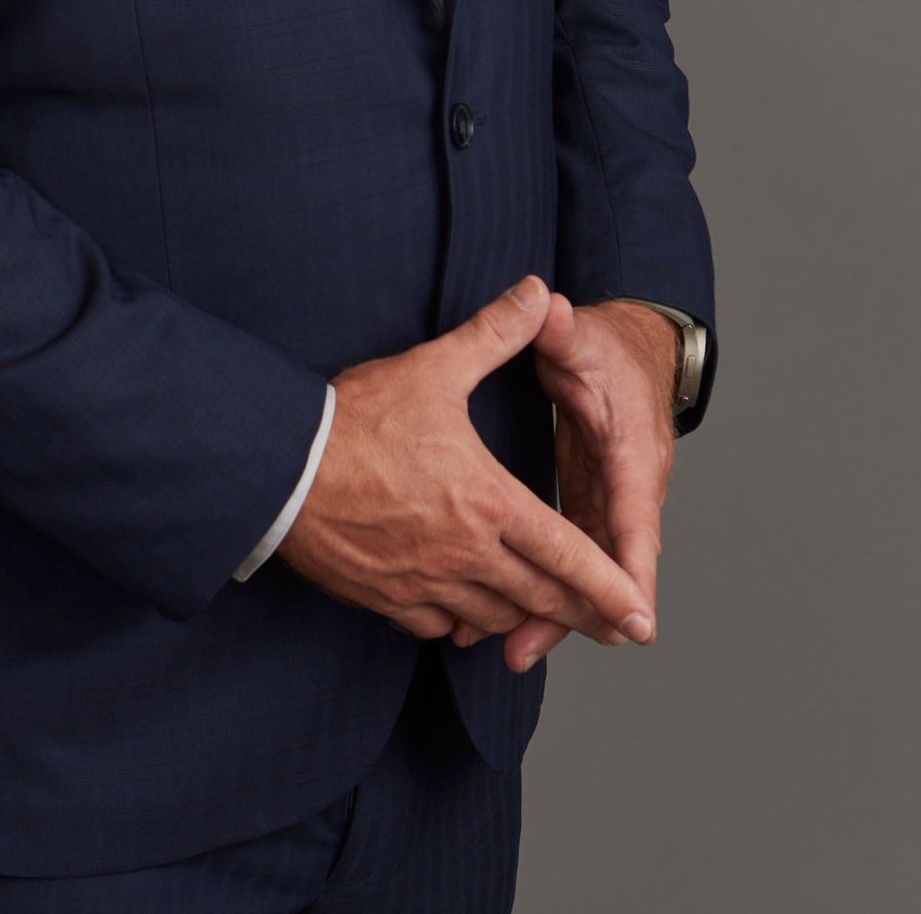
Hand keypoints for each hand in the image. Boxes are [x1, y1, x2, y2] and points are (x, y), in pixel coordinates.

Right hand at [275, 276, 656, 650]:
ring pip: (494, 617)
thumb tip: (539, 292)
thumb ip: (494, 334)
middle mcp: (466, 554)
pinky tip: (467, 607)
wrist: (280, 467)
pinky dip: (462, 621)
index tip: (641, 619)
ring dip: (523, 615)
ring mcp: (425, 583)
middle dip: (583, 615)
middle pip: (541, 598)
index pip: (568, 556)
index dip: (610, 589)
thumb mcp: (433, 368)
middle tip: (611, 628)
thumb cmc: (357, 418)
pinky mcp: (387, 599)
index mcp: (489, 503)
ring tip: (541, 612)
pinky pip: (439, 626)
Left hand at [449, 294, 676, 670]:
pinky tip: (515, 622)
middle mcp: (629, 487)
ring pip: (588, 567)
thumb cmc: (608, 347)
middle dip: (579, 611)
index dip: (633, 571)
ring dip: (558, 609)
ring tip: (512, 651)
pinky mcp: (591, 502)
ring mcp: (611, 499)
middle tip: (530, 648)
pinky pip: (573, 554)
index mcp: (632, 453)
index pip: (634, 519)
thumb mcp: (584, 336)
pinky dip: (552, 588)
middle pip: (609, 562)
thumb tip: (550, 308)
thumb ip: (564, 330)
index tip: (633, 621)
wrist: (634, 348)